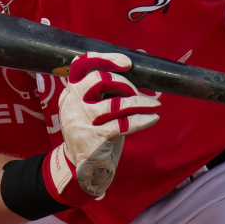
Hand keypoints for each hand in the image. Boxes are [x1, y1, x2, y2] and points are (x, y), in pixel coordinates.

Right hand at [49, 52, 159, 201]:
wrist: (81, 167)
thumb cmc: (93, 131)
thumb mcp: (94, 107)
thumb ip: (110, 87)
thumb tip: (139, 56)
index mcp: (70, 93)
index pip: (80, 65)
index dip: (104, 58)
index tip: (127, 62)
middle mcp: (72, 104)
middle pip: (98, 79)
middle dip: (125, 82)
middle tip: (138, 91)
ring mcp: (82, 122)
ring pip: (116, 103)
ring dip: (140, 101)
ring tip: (154, 104)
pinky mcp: (96, 139)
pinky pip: (124, 124)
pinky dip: (142, 119)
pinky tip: (152, 118)